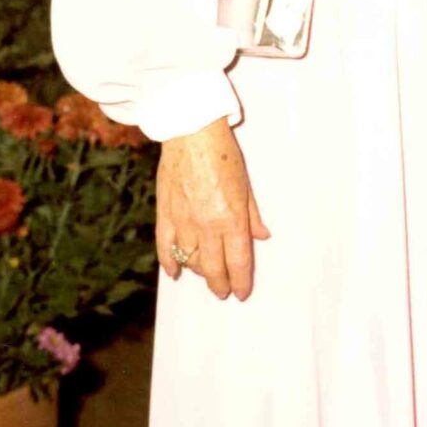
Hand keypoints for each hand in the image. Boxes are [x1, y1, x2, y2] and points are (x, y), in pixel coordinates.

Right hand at [158, 122, 270, 299]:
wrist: (191, 133)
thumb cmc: (223, 155)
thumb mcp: (246, 186)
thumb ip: (253, 216)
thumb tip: (262, 237)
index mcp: (231, 219)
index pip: (238, 262)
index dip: (240, 282)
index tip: (241, 293)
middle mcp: (207, 226)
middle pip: (213, 268)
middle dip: (219, 284)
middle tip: (223, 291)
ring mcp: (183, 221)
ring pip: (189, 261)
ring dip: (198, 271)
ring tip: (205, 274)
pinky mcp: (165, 213)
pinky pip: (165, 247)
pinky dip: (169, 262)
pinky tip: (174, 271)